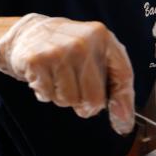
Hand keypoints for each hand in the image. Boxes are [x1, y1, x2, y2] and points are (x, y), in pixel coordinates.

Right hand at [0, 14, 134, 133]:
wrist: (30, 32)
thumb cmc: (69, 48)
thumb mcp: (98, 53)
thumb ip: (116, 83)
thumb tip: (124, 121)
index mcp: (103, 37)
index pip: (123, 76)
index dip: (124, 104)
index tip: (122, 124)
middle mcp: (82, 43)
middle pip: (94, 98)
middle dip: (86, 103)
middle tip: (77, 89)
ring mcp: (58, 52)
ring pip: (70, 101)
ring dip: (64, 97)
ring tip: (59, 78)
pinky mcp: (36, 61)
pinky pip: (48, 97)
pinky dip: (47, 93)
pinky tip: (46, 76)